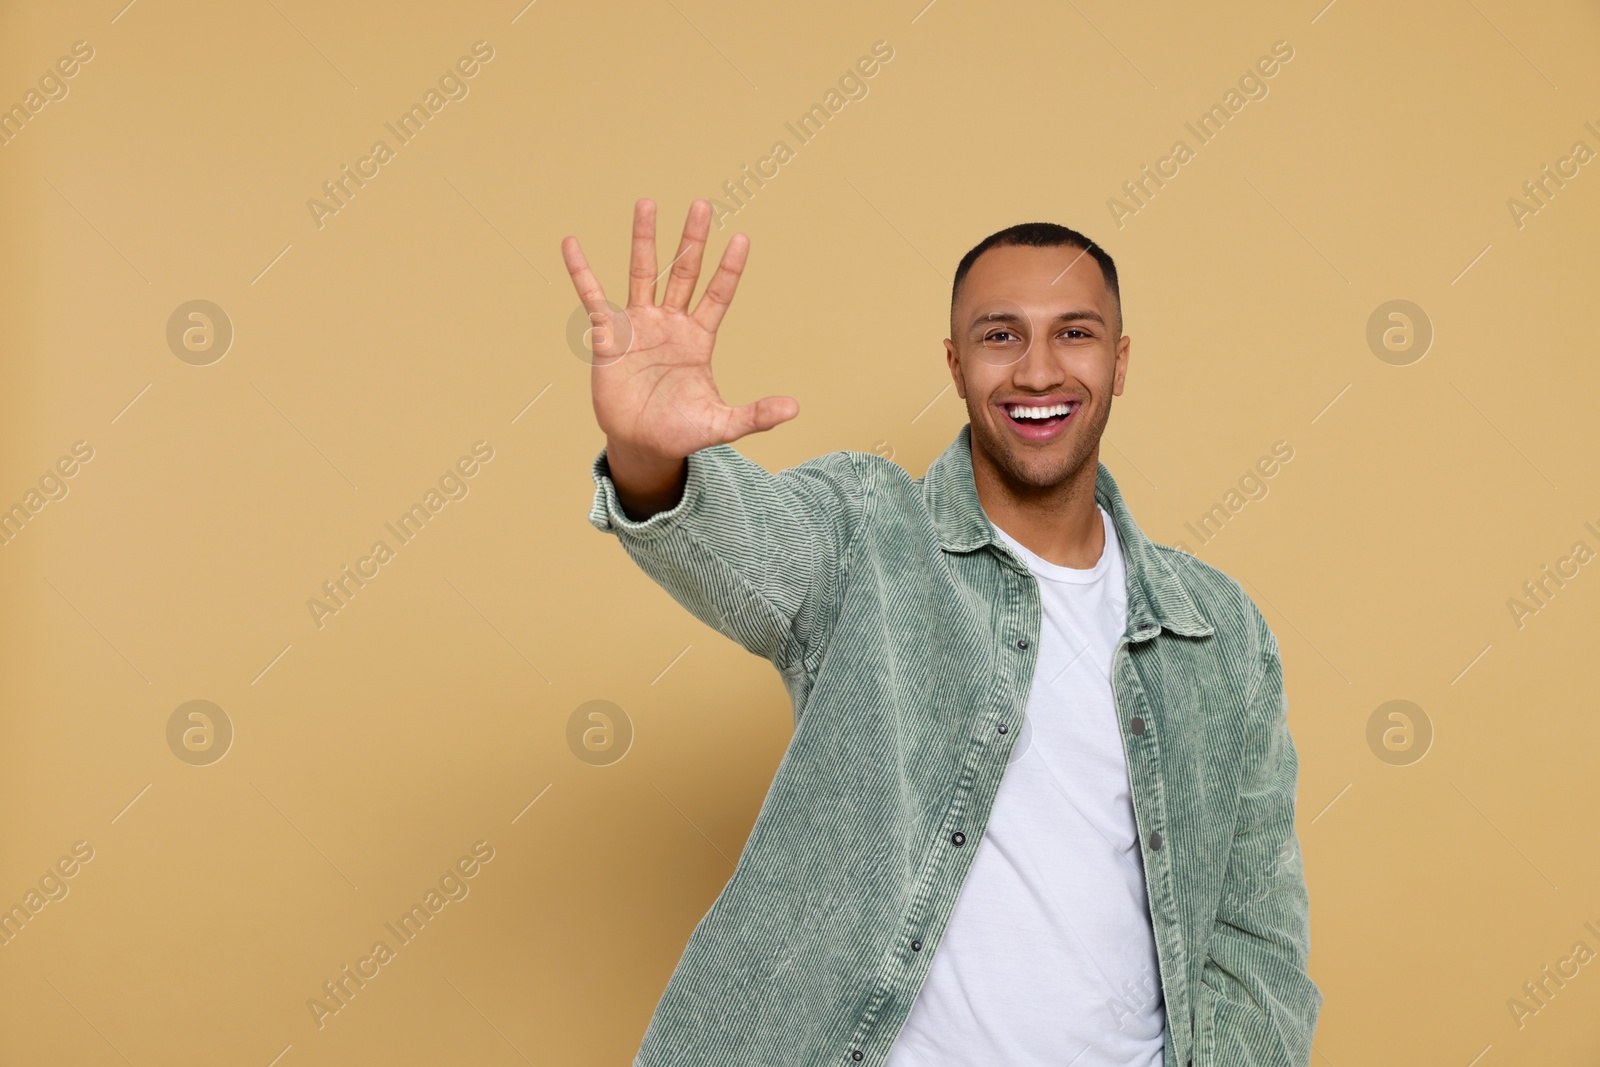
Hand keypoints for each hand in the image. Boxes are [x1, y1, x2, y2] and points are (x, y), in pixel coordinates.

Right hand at [561, 199, 798, 468]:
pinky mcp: (610, 335)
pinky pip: (593, 297)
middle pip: (684, 273)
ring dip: (645, 240)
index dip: (728, 269)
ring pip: (643, 273)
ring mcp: (640, 325)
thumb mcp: (721, 424)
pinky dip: (582, 271)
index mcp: (698, 338)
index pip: (718, 295)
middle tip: (701, 205)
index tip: (741, 238)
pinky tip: (572, 244)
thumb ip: (756, 415)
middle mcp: (670, 323)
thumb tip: (795, 409)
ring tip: (646, 203)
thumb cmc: (681, 432)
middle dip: (692, 240)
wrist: (641, 445)